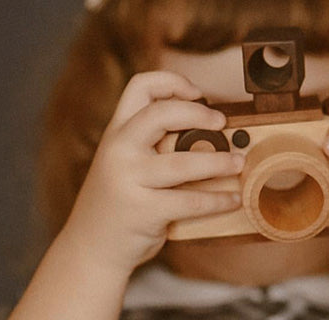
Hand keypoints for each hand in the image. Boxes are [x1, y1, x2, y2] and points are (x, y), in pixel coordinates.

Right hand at [63, 71, 243, 273]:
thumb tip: (207, 128)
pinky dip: (218, 200)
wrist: (90, 246)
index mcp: (117, 132)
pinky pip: (191, 201)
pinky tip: (233, 199)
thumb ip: (149, 142)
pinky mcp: (144, 210)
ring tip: (238, 162)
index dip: (172, 82)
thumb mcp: (122, 161)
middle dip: (199, 114)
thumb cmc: (118, 200)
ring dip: (219, 162)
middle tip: (222, 124)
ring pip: (184, 162)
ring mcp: (129, 179)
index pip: (140, 86)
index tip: (197, 93)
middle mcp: (119, 149)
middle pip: (161, 113)